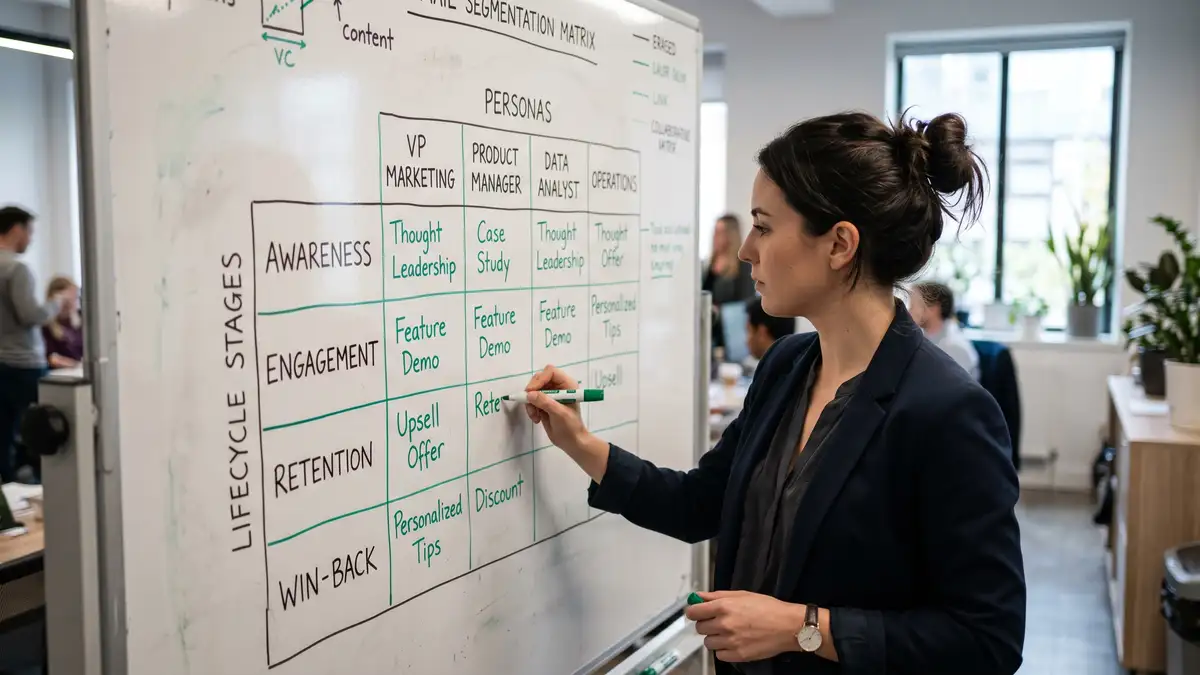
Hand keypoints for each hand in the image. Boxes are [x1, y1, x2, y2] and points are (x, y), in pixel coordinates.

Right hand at [522, 365, 606, 478]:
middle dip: (532, 392)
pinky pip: (531, 400)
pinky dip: (530, 408)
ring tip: (535, 416)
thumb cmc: (571, 427)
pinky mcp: (543, 403)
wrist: (571, 441)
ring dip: (530, 402)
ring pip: (533, 390)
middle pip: (539, 379)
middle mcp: (558, 387)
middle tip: (529, 403)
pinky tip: (536, 418)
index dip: (540, 379)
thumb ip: (545, 402)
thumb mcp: (559, 414)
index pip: (550, 372)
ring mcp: (550, 395)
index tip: (531, 392)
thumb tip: (530, 394)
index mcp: (567, 385)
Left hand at [684, 590, 806, 662]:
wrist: (788, 626)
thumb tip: (699, 597)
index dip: (693, 612)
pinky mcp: (738, 655)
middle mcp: (724, 624)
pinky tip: (734, 642)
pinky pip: (719, 655)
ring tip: (729, 633)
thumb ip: (717, 596)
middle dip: (707, 624)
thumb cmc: (769, 608)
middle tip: (718, 622)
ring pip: (708, 643)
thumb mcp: (742, 595)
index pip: (693, 612)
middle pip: (700, 628)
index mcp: (724, 606)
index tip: (696, 613)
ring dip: (715, 638)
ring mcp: (731, 641)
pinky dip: (724, 650)